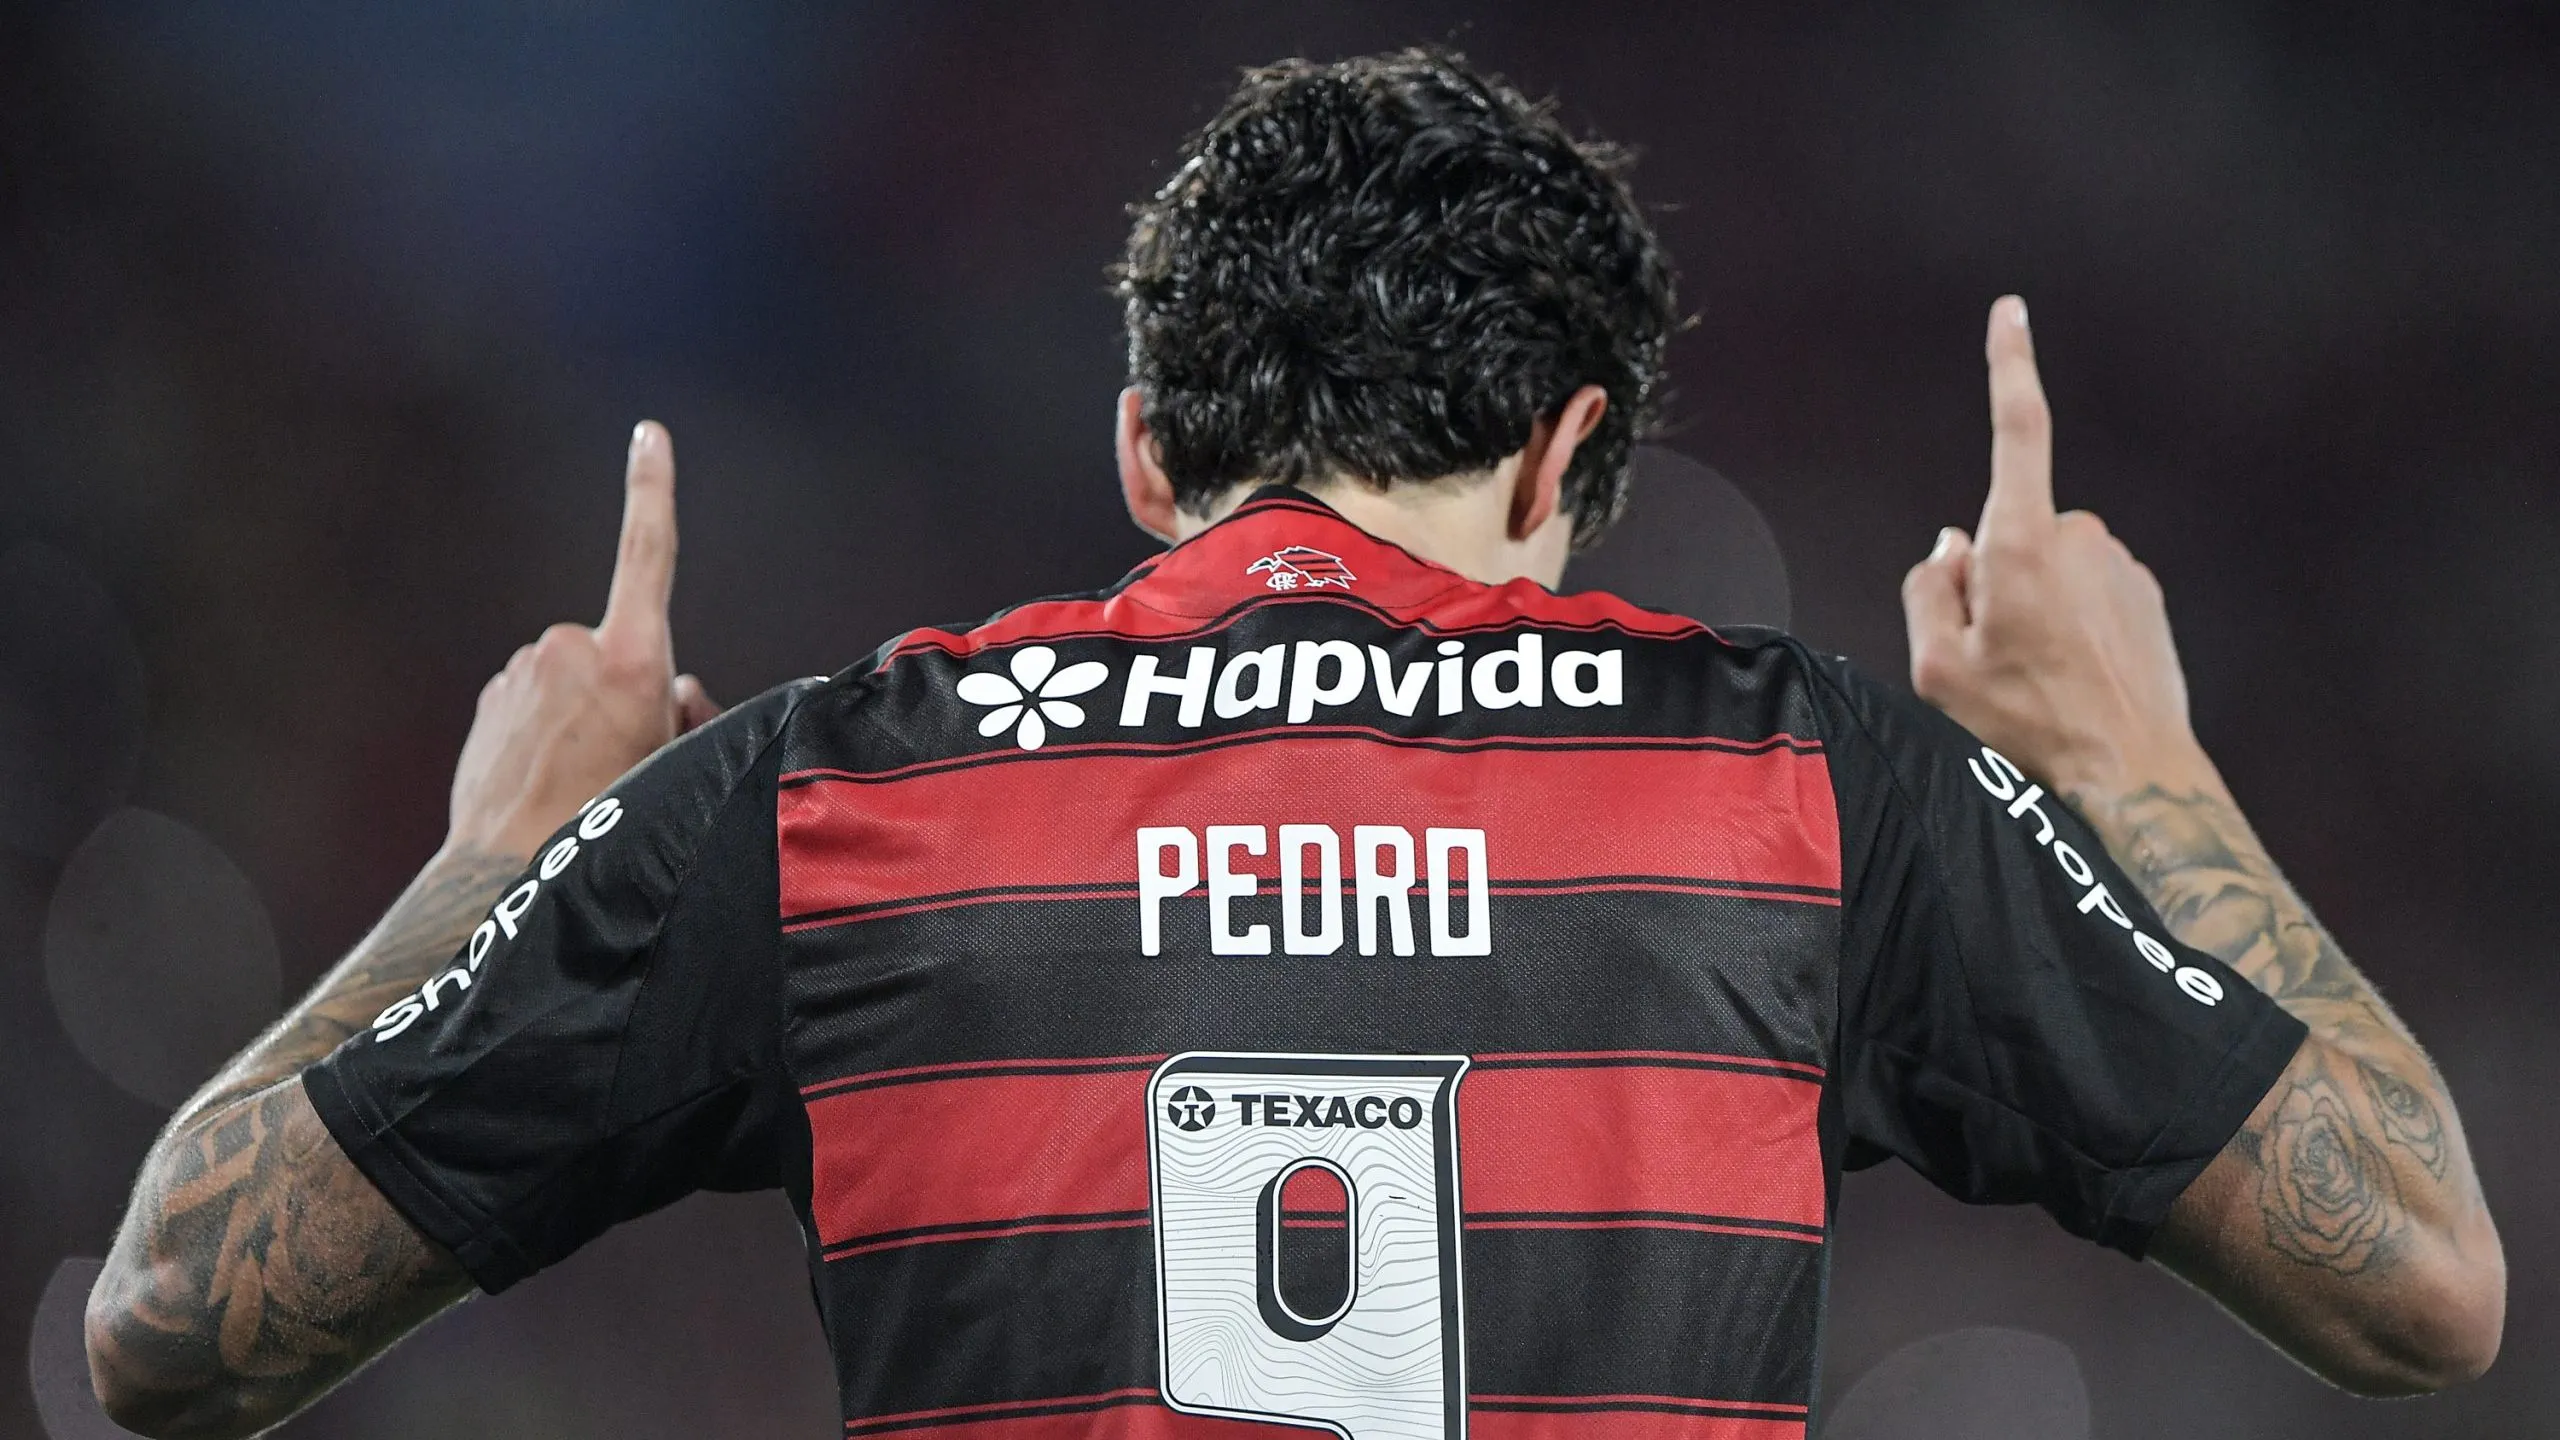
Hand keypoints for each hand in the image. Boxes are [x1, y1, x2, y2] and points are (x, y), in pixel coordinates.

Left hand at [444, 422, 721, 859]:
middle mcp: (571, 649)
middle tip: (632, 758)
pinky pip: (537, 701)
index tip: (649, 434)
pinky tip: (548, 780)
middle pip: (622, 650)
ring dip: (587, 714)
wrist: (507, 866)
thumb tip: (677, 692)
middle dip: (634, 689)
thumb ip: (686, 712)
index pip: (647, 554)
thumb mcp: (675, 764)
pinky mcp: (493, 697)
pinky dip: (549, 729)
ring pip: (577, 679)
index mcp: (631, 660)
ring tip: (584, 780)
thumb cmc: (606, 819)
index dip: (653, 489)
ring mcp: (524, 670)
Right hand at [1899, 297, 2211, 795]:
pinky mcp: (2146, 595)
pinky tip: (2073, 680)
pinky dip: (2072, 625)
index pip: (2018, 430)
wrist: (2130, 773)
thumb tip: (1950, 545)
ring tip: (2038, 678)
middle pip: (2011, 530)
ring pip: (2050, 566)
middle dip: (1992, 576)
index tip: (2010, 311)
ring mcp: (2119, 565)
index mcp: (2022, 543)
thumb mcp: (1937, 669)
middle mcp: (2079, 539)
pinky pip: (2088, 593)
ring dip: (2034, 605)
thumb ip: (1929, 588)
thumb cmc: (2029, 726)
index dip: (2010, 365)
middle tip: (1992, 655)